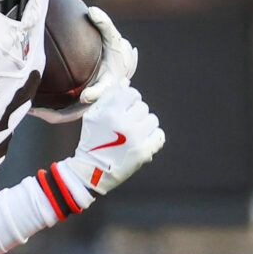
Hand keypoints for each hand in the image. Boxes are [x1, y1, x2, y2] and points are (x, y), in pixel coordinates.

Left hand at [35, 6, 138, 122]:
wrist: (118, 71)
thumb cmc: (115, 54)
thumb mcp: (113, 38)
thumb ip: (104, 24)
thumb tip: (92, 10)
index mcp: (108, 84)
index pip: (102, 91)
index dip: (95, 94)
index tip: (86, 96)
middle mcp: (94, 100)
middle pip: (75, 112)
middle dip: (55, 114)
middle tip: (35, 109)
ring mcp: (83, 107)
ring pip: (63, 115)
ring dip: (45, 114)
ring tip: (24, 108)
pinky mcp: (74, 108)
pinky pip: (58, 111)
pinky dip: (45, 109)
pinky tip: (27, 102)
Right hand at [60, 83, 164, 198]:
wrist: (93, 172)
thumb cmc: (92, 140)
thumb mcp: (93, 116)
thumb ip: (109, 96)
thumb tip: (126, 81)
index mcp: (110, 113)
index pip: (132, 93)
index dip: (129, 100)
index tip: (124, 110)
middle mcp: (124, 124)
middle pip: (143, 107)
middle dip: (136, 114)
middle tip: (127, 126)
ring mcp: (135, 139)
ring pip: (153, 119)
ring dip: (145, 125)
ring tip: (134, 134)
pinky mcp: (144, 152)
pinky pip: (159, 135)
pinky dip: (153, 137)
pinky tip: (143, 141)